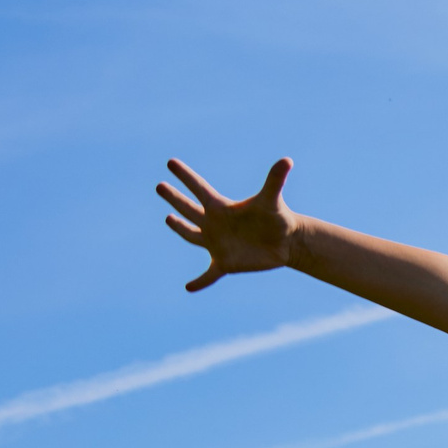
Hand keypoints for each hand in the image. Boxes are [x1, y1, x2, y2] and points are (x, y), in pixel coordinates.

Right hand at [158, 156, 297, 292]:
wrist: (287, 242)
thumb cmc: (279, 218)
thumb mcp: (272, 200)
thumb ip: (275, 180)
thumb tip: (287, 160)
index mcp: (222, 208)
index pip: (199, 189)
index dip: (185, 176)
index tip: (170, 163)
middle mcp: (215, 223)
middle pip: (189, 209)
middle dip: (174, 198)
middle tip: (159, 186)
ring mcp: (218, 244)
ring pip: (192, 236)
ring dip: (180, 229)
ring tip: (168, 219)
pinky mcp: (225, 263)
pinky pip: (209, 275)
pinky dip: (200, 282)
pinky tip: (189, 288)